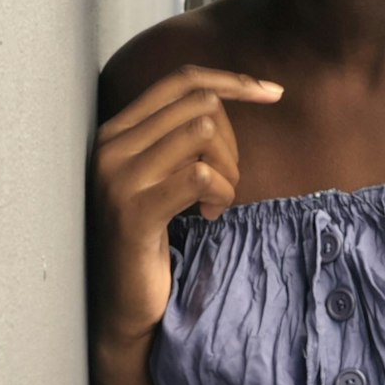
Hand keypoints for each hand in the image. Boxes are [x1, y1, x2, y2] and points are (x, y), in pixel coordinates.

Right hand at [88, 65, 282, 348]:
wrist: (123, 305)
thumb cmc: (154, 236)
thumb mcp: (164, 172)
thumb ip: (182, 133)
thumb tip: (241, 89)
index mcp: (116, 130)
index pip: (182, 79)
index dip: (233, 81)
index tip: (274, 93)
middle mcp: (110, 145)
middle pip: (200, 105)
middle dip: (232, 142)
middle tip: (226, 182)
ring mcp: (117, 177)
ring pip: (204, 132)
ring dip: (228, 169)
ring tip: (217, 201)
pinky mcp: (134, 211)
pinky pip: (201, 175)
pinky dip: (221, 193)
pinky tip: (210, 216)